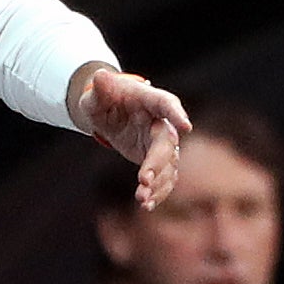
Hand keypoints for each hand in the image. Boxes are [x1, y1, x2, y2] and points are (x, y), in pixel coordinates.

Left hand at [69, 64, 190, 208]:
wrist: (109, 111)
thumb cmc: (106, 98)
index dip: (177, 114)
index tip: (186, 127)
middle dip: (158, 161)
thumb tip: (98, 76)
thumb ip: (100, 88)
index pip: (168, 105)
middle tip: (143, 179)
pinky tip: (147, 206)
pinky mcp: (155, 160)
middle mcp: (161, 123)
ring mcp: (160, 143)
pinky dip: (158, 192)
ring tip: (142, 200)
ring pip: (168, 165)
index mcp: (152, 101)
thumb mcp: (97, 94)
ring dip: (158, 183)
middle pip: (167, 142)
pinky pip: (164, 178)